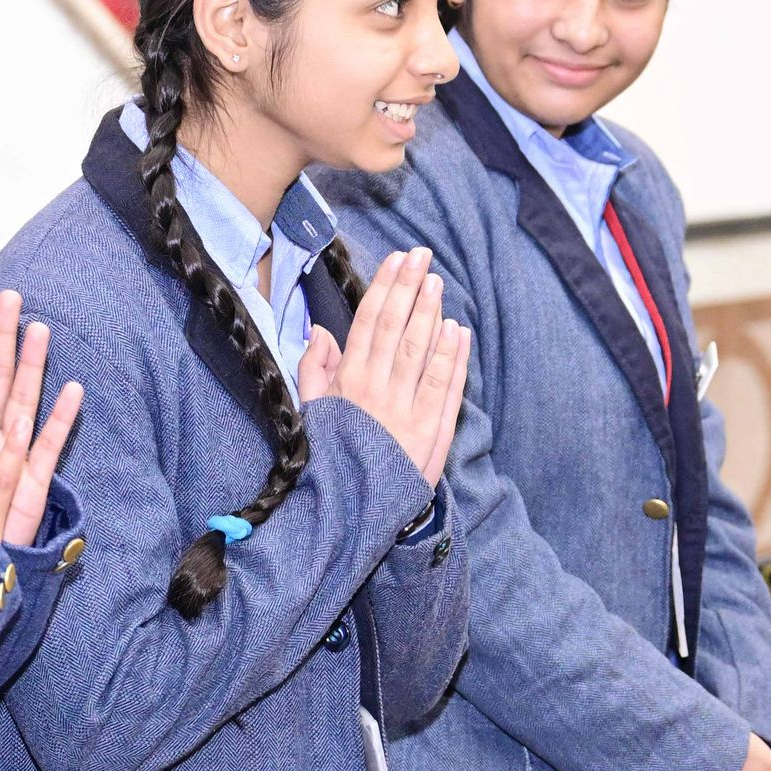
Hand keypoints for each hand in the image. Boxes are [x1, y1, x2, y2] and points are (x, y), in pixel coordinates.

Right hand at [295, 249, 470, 484]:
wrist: (351, 513)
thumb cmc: (332, 459)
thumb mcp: (312, 415)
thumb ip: (315, 371)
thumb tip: (321, 331)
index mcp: (348, 384)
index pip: (368, 323)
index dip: (385, 288)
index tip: (396, 261)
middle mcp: (378, 392)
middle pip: (397, 329)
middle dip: (410, 289)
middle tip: (422, 257)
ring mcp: (408, 411)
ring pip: (422, 352)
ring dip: (431, 314)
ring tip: (438, 283)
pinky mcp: (432, 432)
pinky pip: (446, 386)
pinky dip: (454, 356)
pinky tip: (458, 330)